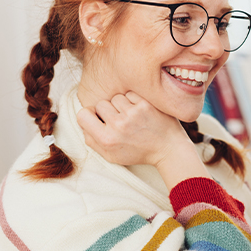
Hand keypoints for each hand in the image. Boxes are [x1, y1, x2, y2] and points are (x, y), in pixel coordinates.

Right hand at [77, 92, 209, 188]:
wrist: (168, 149)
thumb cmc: (139, 152)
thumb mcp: (112, 156)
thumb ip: (93, 141)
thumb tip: (83, 123)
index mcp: (106, 139)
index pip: (82, 114)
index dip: (89, 115)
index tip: (98, 118)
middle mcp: (118, 125)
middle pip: (100, 104)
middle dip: (107, 110)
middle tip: (119, 120)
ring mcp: (133, 113)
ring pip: (115, 97)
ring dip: (121, 105)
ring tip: (131, 117)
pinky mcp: (145, 104)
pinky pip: (130, 94)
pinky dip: (133, 100)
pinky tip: (140, 112)